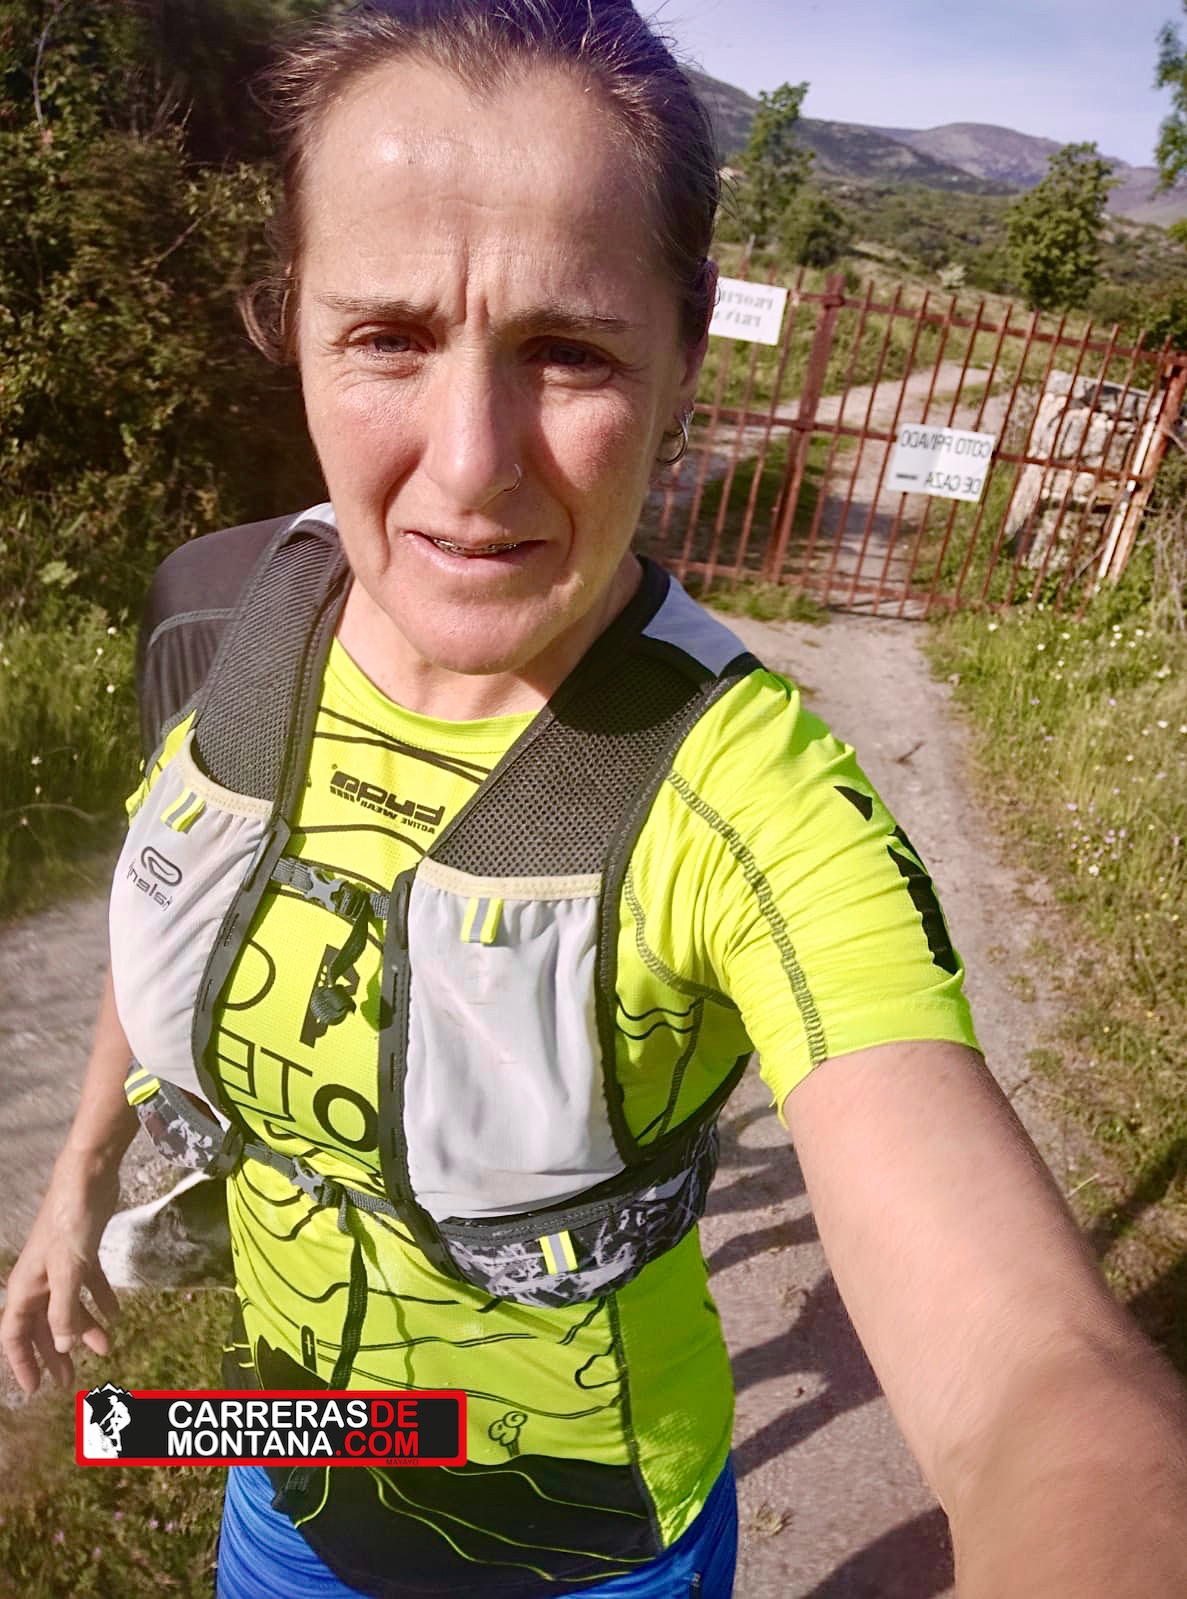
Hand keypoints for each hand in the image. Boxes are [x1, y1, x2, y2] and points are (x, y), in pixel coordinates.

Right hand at [1, 1161, 121, 1394]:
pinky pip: (89, 1284)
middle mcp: (39, 1280)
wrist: (87, 1177)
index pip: (15, 1334)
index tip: (34, 1389)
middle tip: (70, 1381)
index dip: (22, 1363)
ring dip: (84, 1329)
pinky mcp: (82, 1252)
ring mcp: (60, 1265)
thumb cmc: (70, 1224)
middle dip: (54, 1354)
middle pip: (42, 1326)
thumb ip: (63, 1312)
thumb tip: (60, 1348)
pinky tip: (116, 1314)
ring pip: (68, 1307)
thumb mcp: (67, 1271)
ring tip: (106, 1349)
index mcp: (25, 1288)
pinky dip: (100, 1299)